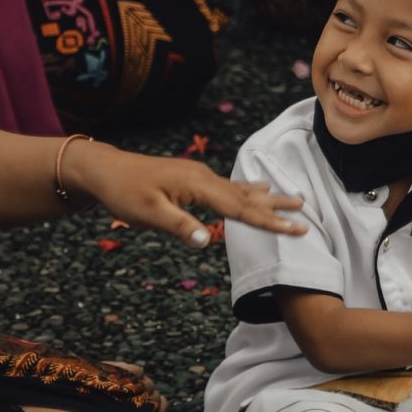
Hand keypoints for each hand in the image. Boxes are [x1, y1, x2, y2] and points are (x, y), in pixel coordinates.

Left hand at [62, 142, 304, 247]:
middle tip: (305, 212)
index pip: (240, 208)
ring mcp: (200, 177)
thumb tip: (207, 241)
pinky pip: (230, 186)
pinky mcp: (194, 180)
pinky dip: (249, 190)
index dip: (269, 221)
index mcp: (198, 185)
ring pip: (241, 190)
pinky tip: (259, 187)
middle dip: (277, 207)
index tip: (296, 228)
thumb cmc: (124, 193)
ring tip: (294, 197)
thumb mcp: (148, 214)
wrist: (106, 170)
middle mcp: (204, 177)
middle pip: (248, 196)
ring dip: (268, 196)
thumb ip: (180, 226)